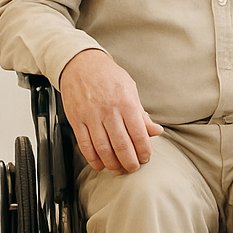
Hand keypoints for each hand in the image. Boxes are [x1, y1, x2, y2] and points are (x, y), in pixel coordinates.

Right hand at [58, 48, 162, 173]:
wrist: (80, 63)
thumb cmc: (108, 76)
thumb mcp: (131, 90)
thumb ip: (142, 114)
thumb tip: (156, 131)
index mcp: (126, 103)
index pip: (139, 134)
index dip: (144, 151)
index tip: (145, 158)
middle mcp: (109, 111)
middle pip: (121, 145)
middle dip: (130, 161)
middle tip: (133, 167)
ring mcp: (91, 116)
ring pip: (103, 148)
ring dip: (112, 163)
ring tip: (119, 169)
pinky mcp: (76, 120)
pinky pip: (84, 145)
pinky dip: (93, 158)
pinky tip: (100, 164)